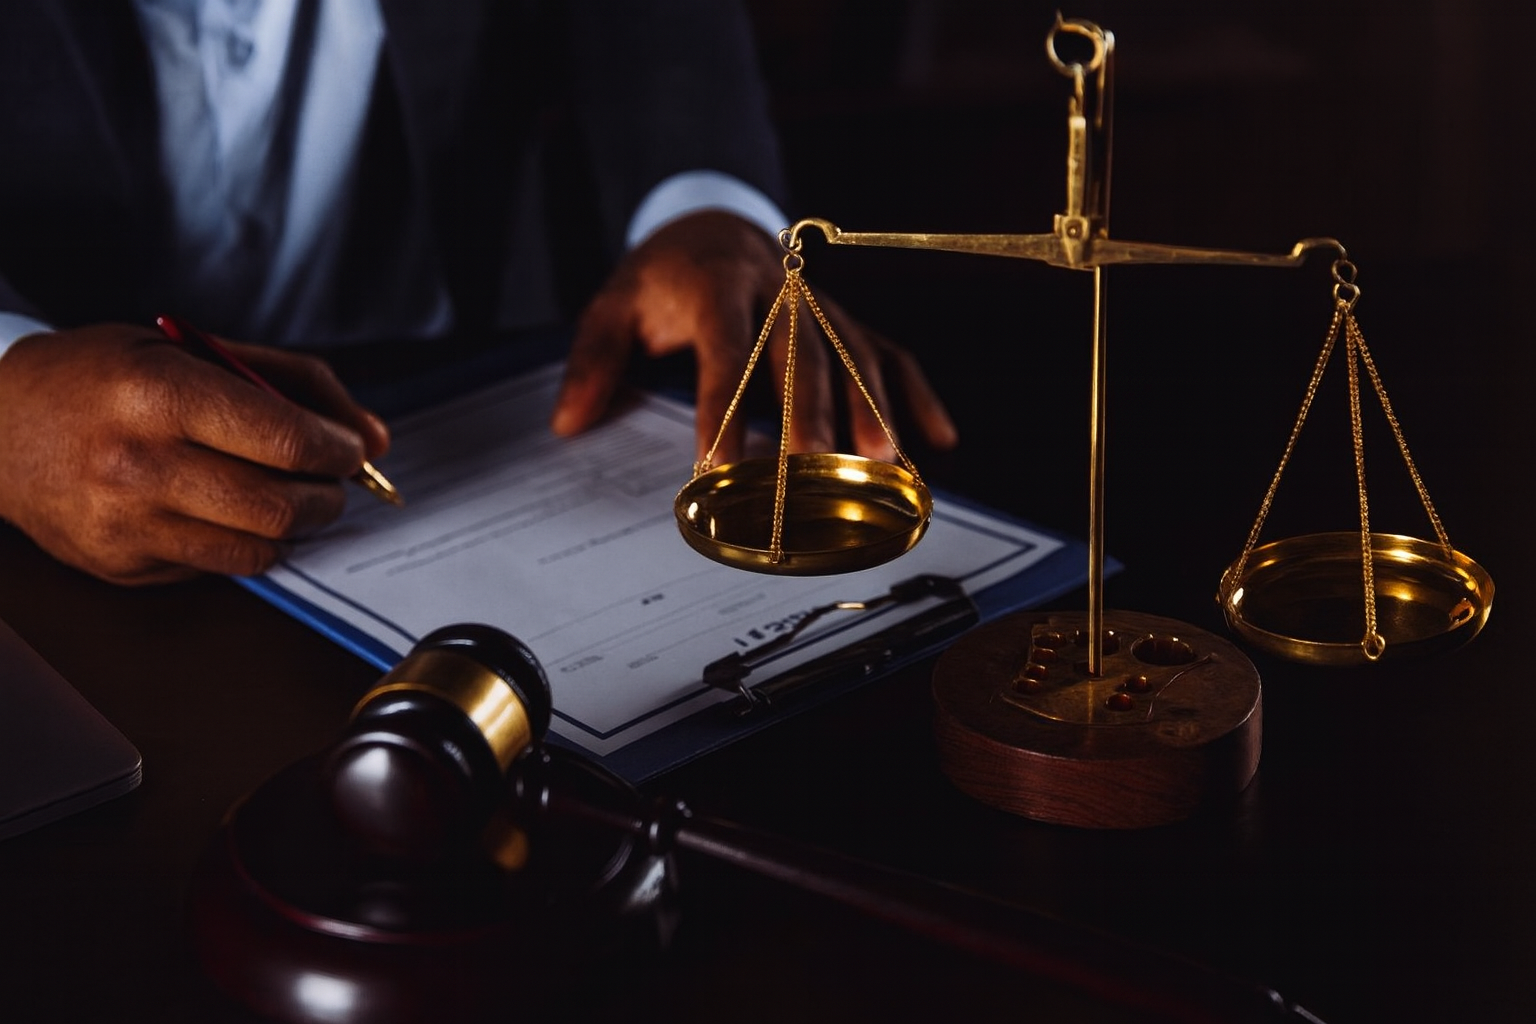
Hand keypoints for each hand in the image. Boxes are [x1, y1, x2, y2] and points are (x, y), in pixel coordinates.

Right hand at [0, 323, 388, 584]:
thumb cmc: (101, 378)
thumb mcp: (190, 349)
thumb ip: (291, 382)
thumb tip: (372, 438)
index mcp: (159, 394)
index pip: (285, 440)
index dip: (337, 450)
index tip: (350, 448)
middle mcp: (139, 464)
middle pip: (280, 505)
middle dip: (328, 495)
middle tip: (329, 480)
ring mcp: (127, 524)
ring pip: (258, 548)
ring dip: (295, 526)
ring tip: (287, 496)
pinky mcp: (122, 566)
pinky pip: (218, 567)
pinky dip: (245, 543)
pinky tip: (230, 513)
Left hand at [551, 210, 957, 463]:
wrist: (712, 225)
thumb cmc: (663, 280)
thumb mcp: (614, 306)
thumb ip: (594, 359)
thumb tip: (570, 423)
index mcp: (717, 285)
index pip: (724, 348)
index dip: (722, 406)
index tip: (716, 461)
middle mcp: (780, 292)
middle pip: (802, 353)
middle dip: (809, 413)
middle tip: (810, 471)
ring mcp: (821, 307)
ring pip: (855, 354)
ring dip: (873, 410)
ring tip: (885, 465)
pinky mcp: (847, 321)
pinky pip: (891, 354)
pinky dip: (918, 395)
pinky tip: (937, 442)